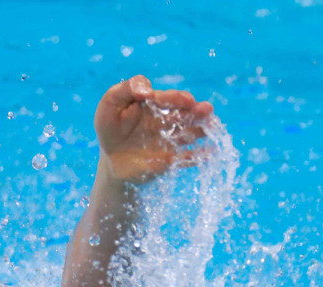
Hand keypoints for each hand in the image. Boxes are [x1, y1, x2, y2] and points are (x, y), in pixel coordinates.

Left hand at [94, 75, 214, 183]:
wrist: (111, 160)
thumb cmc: (110, 127)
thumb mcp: (109, 104)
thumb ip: (125, 90)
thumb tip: (147, 89)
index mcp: (154, 104)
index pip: (167, 99)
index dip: (176, 98)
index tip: (184, 100)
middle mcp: (166, 120)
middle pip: (184, 114)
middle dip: (196, 111)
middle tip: (206, 109)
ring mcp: (170, 140)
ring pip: (189, 133)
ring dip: (201, 129)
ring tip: (213, 126)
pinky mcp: (169, 160)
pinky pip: (185, 158)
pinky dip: (198, 156)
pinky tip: (211, 152)